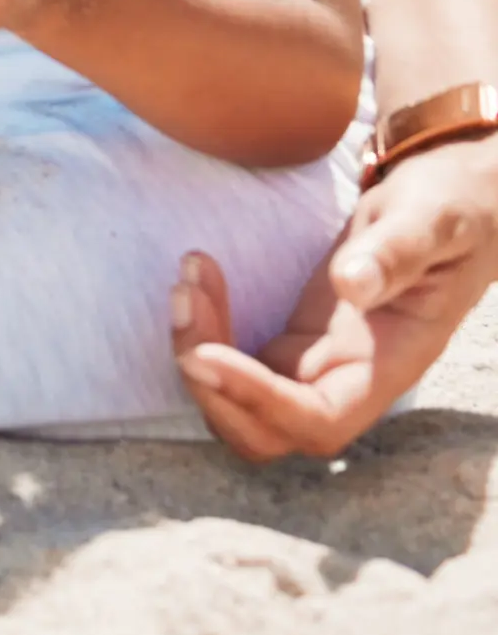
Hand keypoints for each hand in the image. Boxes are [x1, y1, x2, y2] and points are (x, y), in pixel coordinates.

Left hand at [178, 133, 497, 457]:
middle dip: (211, 386)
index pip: (318, 419)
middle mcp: (350, 378)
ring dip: (196, 351)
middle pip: (266, 432)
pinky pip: (233, 360)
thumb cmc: (449, 209)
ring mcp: (318, 364)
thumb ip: (397, 252)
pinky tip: (198, 271)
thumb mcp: (432, 220)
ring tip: (189, 278)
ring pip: (239, 401)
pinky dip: (203, 327)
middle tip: (186, 301)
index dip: (258, 402)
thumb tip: (352, 284)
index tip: (205, 354)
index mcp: (390, 364)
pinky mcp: (293, 341)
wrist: (448, 201)